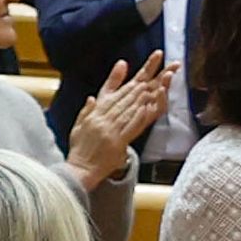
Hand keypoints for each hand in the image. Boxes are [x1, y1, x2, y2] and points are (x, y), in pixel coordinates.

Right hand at [64, 56, 171, 190]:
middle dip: (145, 82)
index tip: (145, 71)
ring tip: (160, 82)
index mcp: (95, 113)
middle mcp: (103, 118)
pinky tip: (150, 106)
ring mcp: (110, 129)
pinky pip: (131, 126)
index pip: (116, 93)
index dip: (131, 80)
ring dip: (146, 94)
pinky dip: (141, 115)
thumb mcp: (79, 125)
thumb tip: (92, 97)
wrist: (78, 169)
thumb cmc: (80, 148)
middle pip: (127, 97)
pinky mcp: (117, 142)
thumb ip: (87, 110)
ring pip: (131, 108)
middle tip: (161, 71)